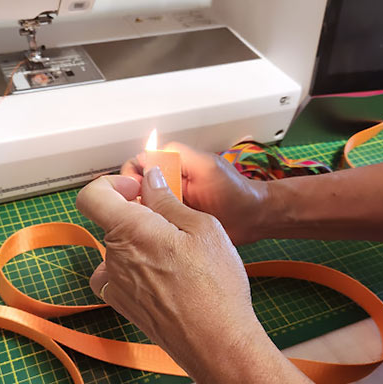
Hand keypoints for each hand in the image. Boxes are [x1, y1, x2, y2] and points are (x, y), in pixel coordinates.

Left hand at [75, 167, 269, 382]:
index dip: (110, 185)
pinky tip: (163, 276)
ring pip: (118, 249)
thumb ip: (168, 201)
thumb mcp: (202, 228)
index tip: (137, 189)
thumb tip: (150, 180)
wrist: (216, 344)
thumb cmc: (215, 285)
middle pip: (111, 222)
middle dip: (137, 215)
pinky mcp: (122, 306)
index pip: (91, 196)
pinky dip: (135, 269)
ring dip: (139, 244)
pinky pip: (118, 276)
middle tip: (173, 223)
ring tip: (176, 255)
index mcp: (129, 231)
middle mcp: (113, 257)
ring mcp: (114, 284)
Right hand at [121, 143, 269, 243]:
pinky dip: (147, 226)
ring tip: (142, 222)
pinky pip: (151, 223)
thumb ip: (181, 155)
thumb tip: (150, 152)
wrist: (252, 220)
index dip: (132, 174)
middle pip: (135, 184)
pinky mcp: (173, 222)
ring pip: (140, 205)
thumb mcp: (206, 167)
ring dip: (137, 211)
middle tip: (137, 208)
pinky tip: (150, 232)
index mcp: (173, 165)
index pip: (139, 162)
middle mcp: (167, 183)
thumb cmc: (235, 192)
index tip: (133, 188)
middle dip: (130, 194)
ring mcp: (169, 204)